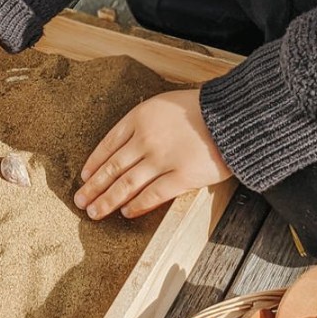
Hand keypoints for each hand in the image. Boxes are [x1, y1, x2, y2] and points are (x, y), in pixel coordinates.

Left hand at [74, 89, 232, 219]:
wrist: (235, 115)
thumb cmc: (203, 109)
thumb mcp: (165, 104)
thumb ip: (145, 122)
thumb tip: (128, 145)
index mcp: (139, 117)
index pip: (107, 145)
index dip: (93, 164)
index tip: (84, 178)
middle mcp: (146, 139)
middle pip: (112, 168)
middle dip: (93, 188)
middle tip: (80, 201)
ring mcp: (162, 159)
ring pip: (126, 185)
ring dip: (107, 201)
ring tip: (95, 212)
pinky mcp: (182, 176)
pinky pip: (152, 195)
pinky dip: (137, 206)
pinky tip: (127, 213)